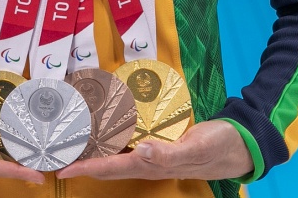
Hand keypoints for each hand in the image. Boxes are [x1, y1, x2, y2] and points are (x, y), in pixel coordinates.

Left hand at [56, 120, 252, 181]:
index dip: (86, 168)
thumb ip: (171, 153)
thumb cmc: (219, 145)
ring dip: (94, 152)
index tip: (62, 168)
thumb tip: (143, 151)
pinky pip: (128, 144)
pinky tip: (102, 130)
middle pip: (107, 165)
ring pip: (115, 156)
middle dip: (82, 161)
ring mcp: (152, 155)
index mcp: (153, 164)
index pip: (112, 167)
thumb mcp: (198, 147)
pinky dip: (111, 138)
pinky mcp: (158, 145)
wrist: (240, 144)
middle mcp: (148, 162)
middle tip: (57, 153)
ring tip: (71, 142)